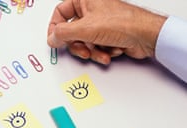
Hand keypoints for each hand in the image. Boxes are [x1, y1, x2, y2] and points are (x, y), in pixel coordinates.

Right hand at [47, 0, 166, 64]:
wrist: (146, 36)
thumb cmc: (123, 23)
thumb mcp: (86, 28)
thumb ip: (63, 34)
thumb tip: (51, 38)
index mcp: (84, 0)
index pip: (60, 12)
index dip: (55, 27)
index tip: (54, 39)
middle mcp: (91, 10)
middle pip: (71, 31)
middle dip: (77, 44)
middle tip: (82, 49)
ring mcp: (99, 24)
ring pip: (82, 42)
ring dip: (91, 51)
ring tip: (99, 51)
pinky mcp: (106, 36)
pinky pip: (94, 47)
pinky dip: (100, 52)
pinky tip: (109, 50)